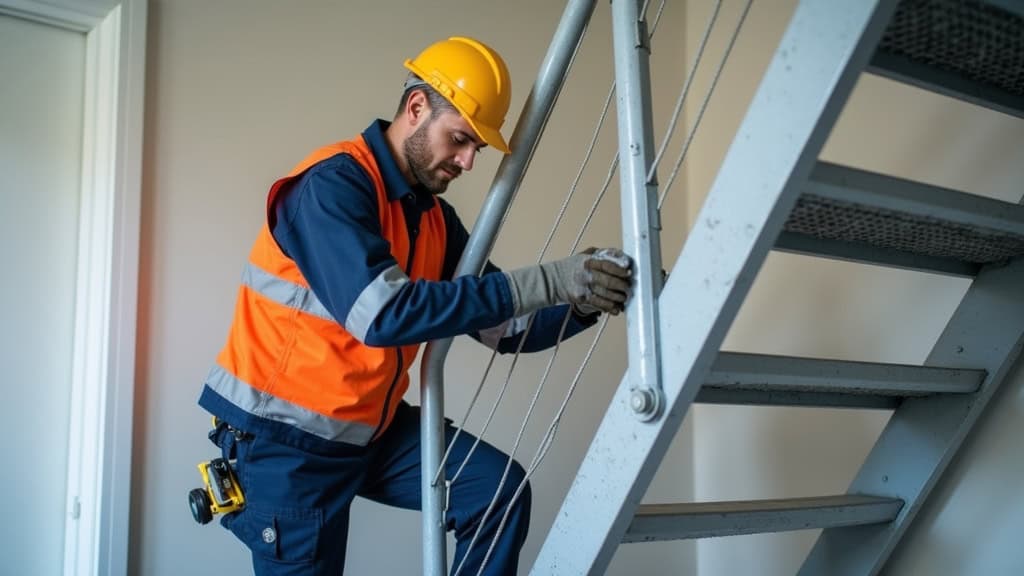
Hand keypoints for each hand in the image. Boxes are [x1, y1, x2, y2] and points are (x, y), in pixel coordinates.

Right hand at [504, 248, 632, 315]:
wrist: (551, 281)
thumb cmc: (571, 267)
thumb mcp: (585, 256)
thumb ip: (603, 255)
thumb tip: (622, 257)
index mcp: (588, 260)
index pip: (608, 264)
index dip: (620, 269)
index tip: (628, 272)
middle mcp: (586, 273)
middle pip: (609, 280)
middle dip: (622, 285)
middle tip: (628, 287)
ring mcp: (583, 286)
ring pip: (605, 294)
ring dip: (618, 297)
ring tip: (624, 298)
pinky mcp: (581, 297)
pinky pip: (599, 303)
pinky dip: (609, 307)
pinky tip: (616, 309)